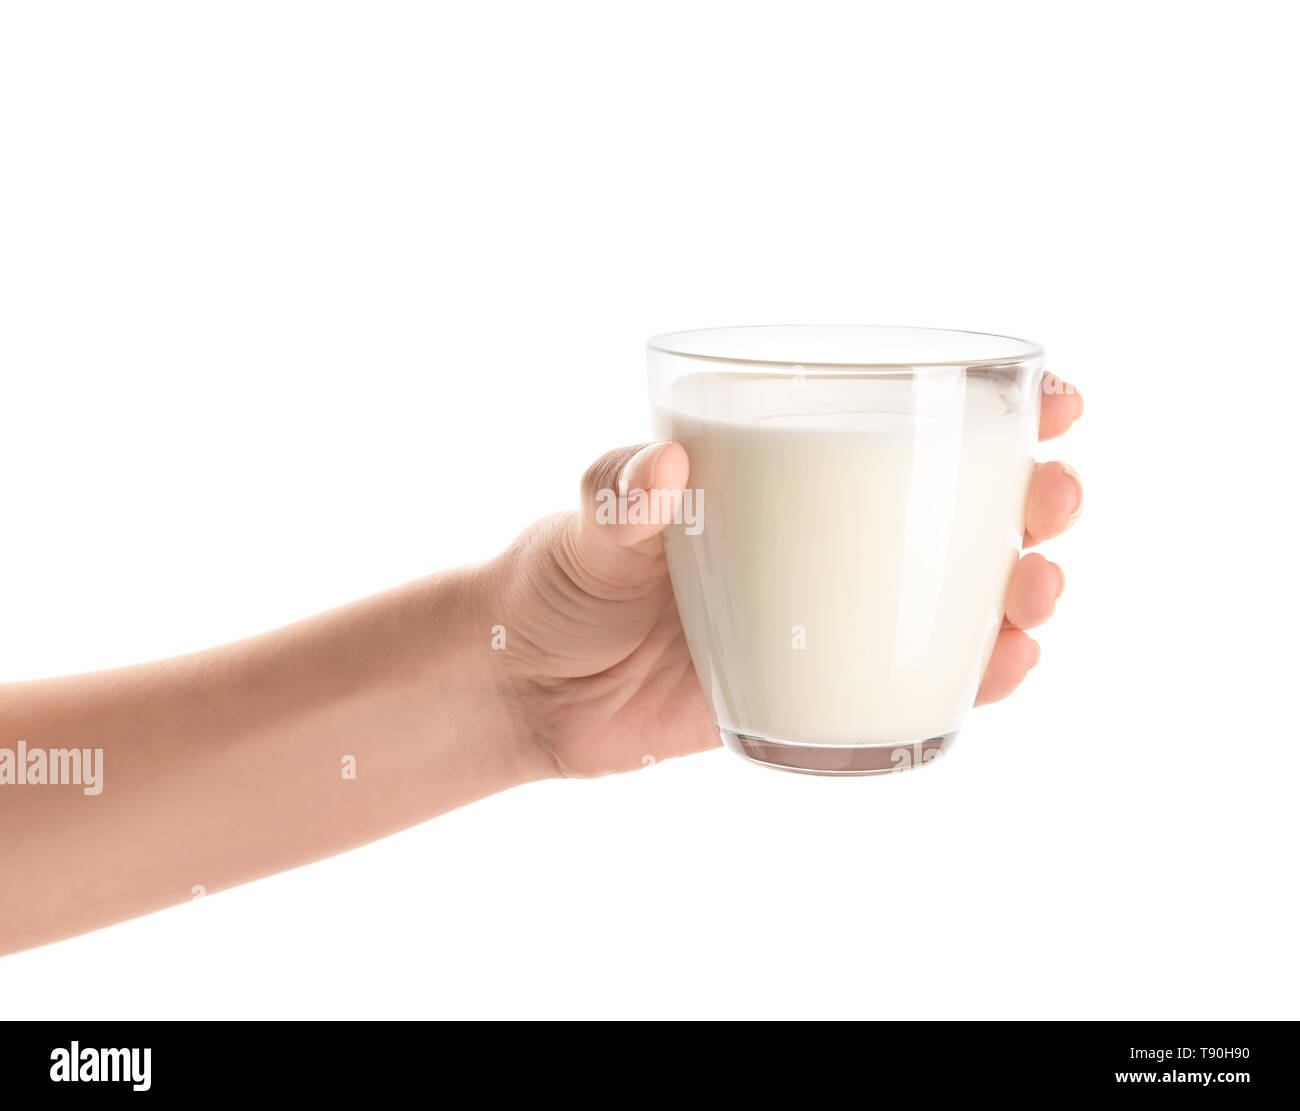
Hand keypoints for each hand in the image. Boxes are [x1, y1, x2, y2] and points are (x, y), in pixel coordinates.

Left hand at [488, 377, 1083, 777]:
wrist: (533, 691)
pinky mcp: (822, 686)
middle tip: (1053, 499)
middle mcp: (824, 539)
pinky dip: (974, 673)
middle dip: (1032, 497)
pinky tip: (1007, 665)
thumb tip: (663, 470)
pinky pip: (916, 677)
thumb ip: (615, 498)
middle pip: (959, 508)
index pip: (900, 424)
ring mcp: (830, 616)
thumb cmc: (559, 582)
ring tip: (1038, 590)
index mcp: (783, 472)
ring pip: (958, 595)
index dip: (992, 409)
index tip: (1051, 400)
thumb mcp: (583, 524)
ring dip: (1022, 587)